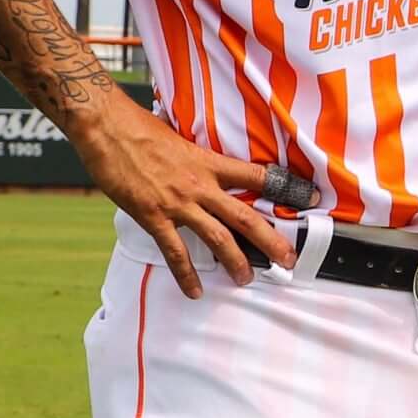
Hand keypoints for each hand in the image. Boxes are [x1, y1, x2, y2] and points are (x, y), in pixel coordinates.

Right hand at [73, 93, 296, 298]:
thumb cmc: (138, 128)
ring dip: (235, 261)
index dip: (286, 188)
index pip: (257, 176)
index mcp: (209, 162)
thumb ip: (194, 158)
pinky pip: (175, 251)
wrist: (107, 126)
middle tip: (288, 259)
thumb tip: (200, 165)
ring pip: (217, 238)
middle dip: (271, 240)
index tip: (311, 199)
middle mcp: (200, 184)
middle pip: (245, 216)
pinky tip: (195, 290)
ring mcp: (178, 202)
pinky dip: (186, 274)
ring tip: (246, 279)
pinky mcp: (154, 215)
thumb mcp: (178, 139)